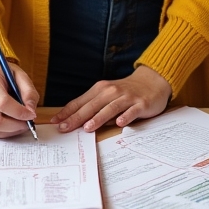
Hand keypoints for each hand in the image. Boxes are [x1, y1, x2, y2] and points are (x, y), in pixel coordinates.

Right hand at [0, 61, 39, 137]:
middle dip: (16, 125)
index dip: (19, 112)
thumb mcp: (21, 76)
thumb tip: (31, 111)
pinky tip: (13, 123)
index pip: (2, 103)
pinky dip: (6, 132)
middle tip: (28, 122)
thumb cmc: (4, 74)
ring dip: (12, 130)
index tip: (31, 114)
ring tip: (21, 122)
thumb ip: (29, 92)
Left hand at [52, 65, 171, 132]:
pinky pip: (131, 111)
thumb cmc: (127, 91)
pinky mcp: (140, 104)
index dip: (67, 112)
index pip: (80, 102)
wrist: (152, 81)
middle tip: (65, 128)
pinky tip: (119, 123)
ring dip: (98, 118)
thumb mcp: (108, 95)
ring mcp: (126, 97)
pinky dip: (125, 116)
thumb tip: (77, 121)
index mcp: (100, 89)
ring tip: (87, 128)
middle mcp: (111, 91)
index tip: (56, 121)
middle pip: (91, 106)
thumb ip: (95, 106)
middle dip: (77, 117)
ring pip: (110, 108)